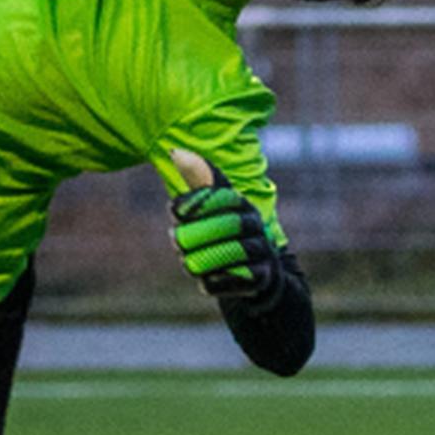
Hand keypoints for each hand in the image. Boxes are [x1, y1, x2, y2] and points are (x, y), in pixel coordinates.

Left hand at [167, 149, 283, 301]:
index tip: (173, 209)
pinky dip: (217, 281)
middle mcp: (255, 224)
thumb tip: (177, 153)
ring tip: (187, 262)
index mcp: (242, 203)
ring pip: (232, 253)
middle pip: (227, 225)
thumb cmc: (223, 234)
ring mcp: (261, 251)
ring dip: (204, 258)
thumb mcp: (212, 208)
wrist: (256, 272)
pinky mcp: (261, 278)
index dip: (196, 201)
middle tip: (175, 239)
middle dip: (197, 233)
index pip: (222, 196)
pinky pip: (237, 280)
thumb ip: (197, 183)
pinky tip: (204, 280)